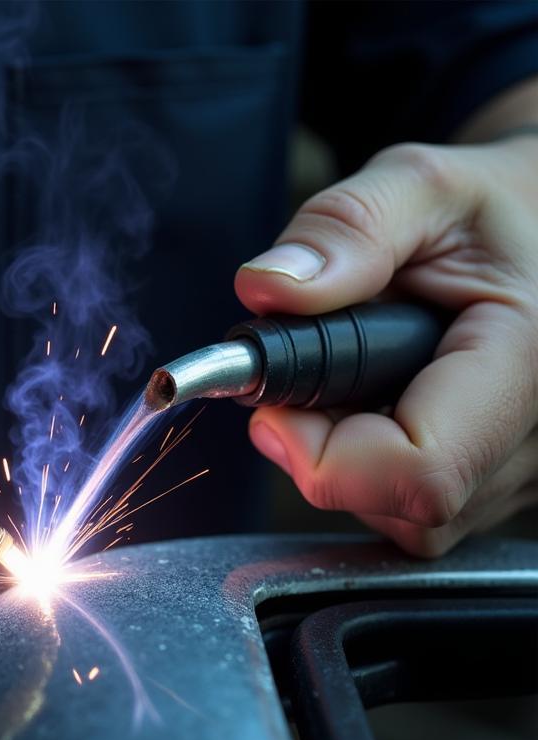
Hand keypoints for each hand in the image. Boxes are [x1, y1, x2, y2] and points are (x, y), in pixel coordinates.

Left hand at [235, 134, 537, 555]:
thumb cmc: (496, 211)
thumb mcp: (425, 187)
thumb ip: (348, 228)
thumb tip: (268, 288)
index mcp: (527, 367)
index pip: (418, 474)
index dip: (321, 454)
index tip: (277, 401)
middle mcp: (534, 443)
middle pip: (390, 504)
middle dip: (319, 444)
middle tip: (321, 365)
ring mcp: (518, 476)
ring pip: (389, 514)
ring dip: (340, 451)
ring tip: (361, 371)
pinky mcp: (493, 489)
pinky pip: (403, 512)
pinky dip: (364, 464)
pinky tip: (380, 403)